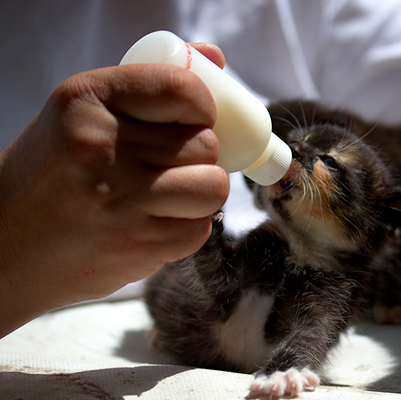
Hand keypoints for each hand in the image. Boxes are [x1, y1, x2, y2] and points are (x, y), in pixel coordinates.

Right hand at [0, 43, 227, 335]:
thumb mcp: (83, 113)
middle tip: (170, 165)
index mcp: (87, 99)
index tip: (195, 118)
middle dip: (199, 155)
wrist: (7, 244)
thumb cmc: (55, 173)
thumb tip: (215, 56)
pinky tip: (155, 223)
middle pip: (206, 143)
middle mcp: (103, 146)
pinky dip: (187, 227)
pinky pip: (201, 229)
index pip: (183, 89)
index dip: (203, 106)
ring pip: (214, 187)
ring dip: (201, 192)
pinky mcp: (136, 244)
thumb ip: (149, 83)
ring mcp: (121, 200)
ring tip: (169, 194)